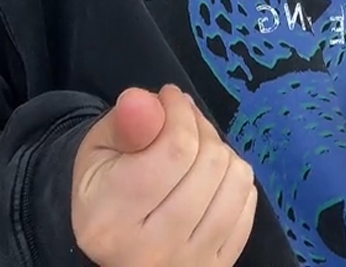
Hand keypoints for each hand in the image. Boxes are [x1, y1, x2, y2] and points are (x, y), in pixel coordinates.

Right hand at [70, 84, 258, 266]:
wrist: (120, 250)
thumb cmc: (106, 194)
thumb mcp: (98, 156)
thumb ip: (125, 127)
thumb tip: (146, 99)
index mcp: (112, 223)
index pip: (175, 150)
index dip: (179, 112)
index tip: (170, 96)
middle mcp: (153, 250)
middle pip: (210, 162)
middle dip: (200, 127)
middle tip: (183, 118)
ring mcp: (191, 262)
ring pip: (236, 179)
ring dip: (221, 151)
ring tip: (196, 146)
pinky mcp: (220, 265)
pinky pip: (248, 203)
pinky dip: (235, 180)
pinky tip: (210, 177)